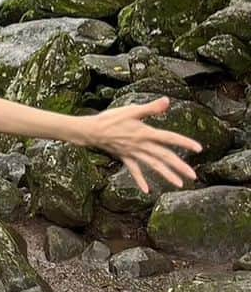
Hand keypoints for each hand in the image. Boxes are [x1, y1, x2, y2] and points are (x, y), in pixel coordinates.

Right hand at [86, 96, 201, 194]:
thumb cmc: (111, 118)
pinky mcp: (125, 158)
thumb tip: (167, 101)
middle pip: (164, 156)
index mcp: (146, 133)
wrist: (92, 131)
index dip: (184, 143)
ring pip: (153, 166)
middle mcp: (142, 146)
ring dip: (166, 175)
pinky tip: (147, 191)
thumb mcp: (131, 110)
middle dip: (179, 166)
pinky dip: (140, 180)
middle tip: (193, 176)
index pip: (169, 138)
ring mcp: (134, 153)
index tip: (199, 149)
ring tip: (179, 184)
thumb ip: (151, 108)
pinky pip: (135, 171)